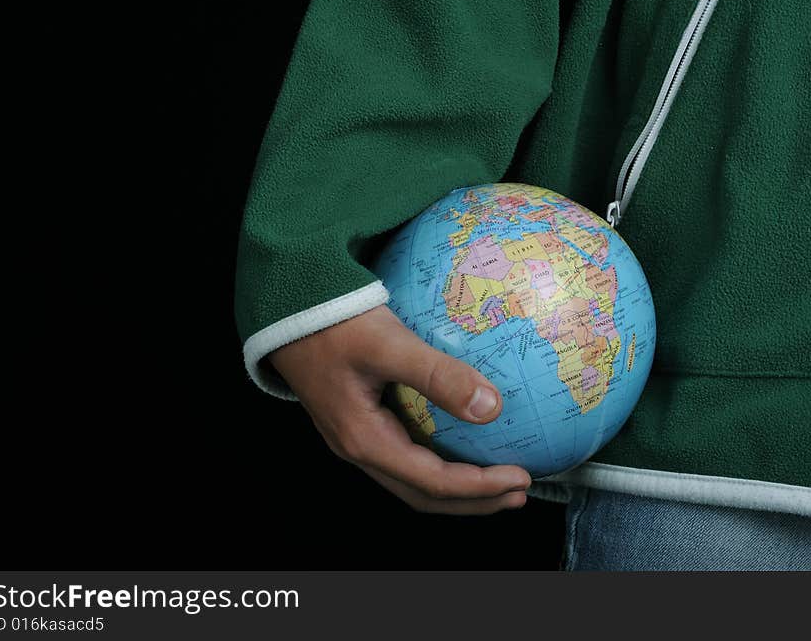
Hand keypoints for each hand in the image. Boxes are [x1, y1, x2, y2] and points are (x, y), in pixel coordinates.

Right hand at [269, 304, 531, 513]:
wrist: (289, 309)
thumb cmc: (335, 323)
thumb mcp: (389, 344)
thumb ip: (438, 375)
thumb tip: (492, 407)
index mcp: (365, 440)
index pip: (432, 481)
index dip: (480, 486)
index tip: (521, 478)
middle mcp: (359, 449)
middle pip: (423, 495)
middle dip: (474, 500)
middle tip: (518, 494)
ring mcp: (356, 438)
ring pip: (413, 479)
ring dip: (457, 487)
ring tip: (497, 481)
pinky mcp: (360, 421)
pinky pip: (406, 455)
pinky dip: (439, 462)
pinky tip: (462, 444)